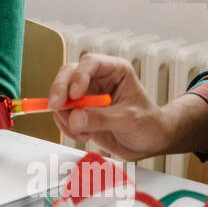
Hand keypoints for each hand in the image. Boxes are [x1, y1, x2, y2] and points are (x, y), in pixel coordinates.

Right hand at [46, 54, 171, 160]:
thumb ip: (101, 118)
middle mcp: (97, 79)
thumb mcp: (128, 120)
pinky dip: (67, 127)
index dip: (79, 76)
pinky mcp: (79, 112)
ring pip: (61, 96)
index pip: (91, 63)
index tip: (75, 94)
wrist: (149, 143)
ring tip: (83, 131)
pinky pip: (63, 115)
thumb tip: (75, 118)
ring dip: (65, 115)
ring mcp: (86, 96)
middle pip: (68, 75)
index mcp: (115, 71)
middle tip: (57, 106)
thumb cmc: (148, 124)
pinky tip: (84, 135)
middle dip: (60, 91)